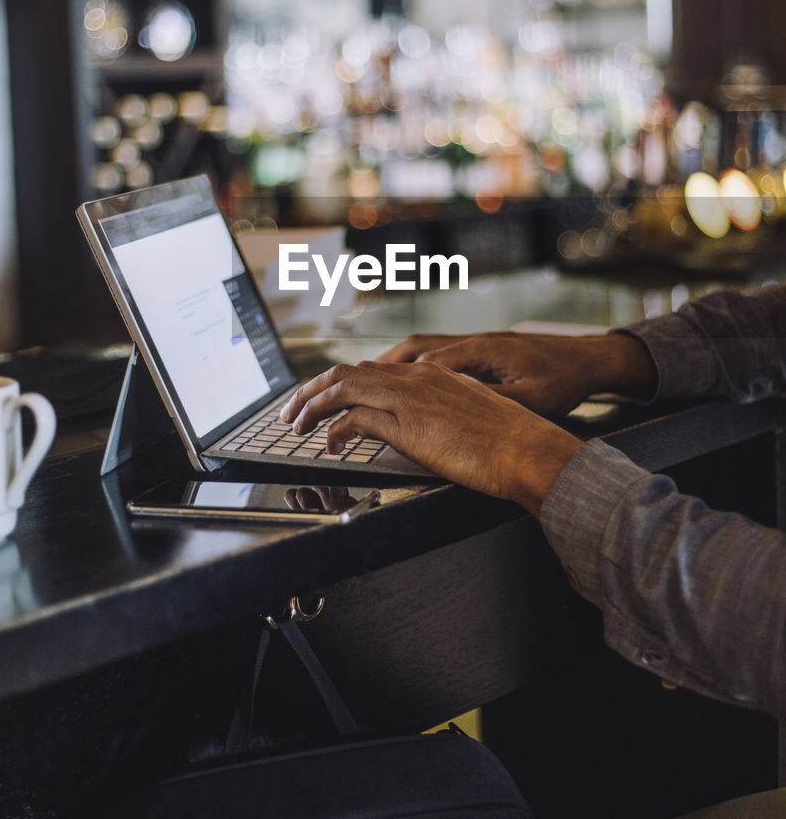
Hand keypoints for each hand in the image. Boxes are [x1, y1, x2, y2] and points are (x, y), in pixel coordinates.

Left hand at [280, 360, 583, 515]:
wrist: (527, 449)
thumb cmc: (507, 440)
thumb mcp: (465, 415)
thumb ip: (436, 413)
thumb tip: (416, 428)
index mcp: (428, 374)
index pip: (368, 369)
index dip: (337, 383)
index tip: (320, 399)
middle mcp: (414, 378)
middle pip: (345, 372)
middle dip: (310, 391)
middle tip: (292, 412)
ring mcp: (408, 399)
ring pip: (342, 388)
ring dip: (312, 406)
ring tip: (297, 426)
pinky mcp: (406, 424)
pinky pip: (354, 420)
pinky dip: (334, 431)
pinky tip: (329, 446)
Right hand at [377, 331, 656, 416]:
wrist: (588, 359)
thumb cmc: (564, 380)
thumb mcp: (533, 398)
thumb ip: (492, 399)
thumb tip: (450, 402)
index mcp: (478, 353)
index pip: (417, 366)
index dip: (383, 384)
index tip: (352, 401)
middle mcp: (468, 344)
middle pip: (405, 354)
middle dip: (368, 371)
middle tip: (335, 391)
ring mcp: (471, 345)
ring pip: (415, 352)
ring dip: (385, 367)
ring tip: (356, 386)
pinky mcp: (476, 352)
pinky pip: (429, 356)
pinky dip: (406, 367)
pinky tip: (399, 383)